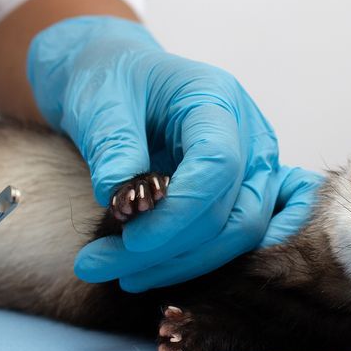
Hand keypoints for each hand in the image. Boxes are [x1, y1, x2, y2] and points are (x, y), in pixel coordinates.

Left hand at [27, 16, 321, 290]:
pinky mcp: (242, 193)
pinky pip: (232, 238)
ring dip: (179, 264)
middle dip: (171, 249)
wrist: (118, 78)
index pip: (219, 164)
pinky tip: (145, 271)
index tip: (131, 240)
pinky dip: (190, 260)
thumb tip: (118, 200)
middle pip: (234, 211)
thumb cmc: (110, 81)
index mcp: (216, 97)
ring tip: (113, 272)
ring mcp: (253, 167)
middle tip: (97, 265)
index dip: (180, 211)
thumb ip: (112, 145)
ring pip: (238, 234)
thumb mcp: (97, 101)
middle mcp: (249, 134)